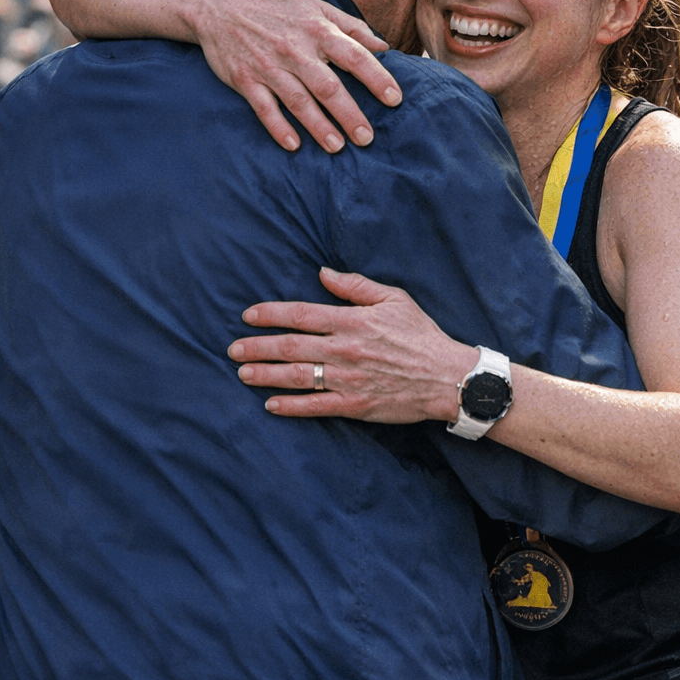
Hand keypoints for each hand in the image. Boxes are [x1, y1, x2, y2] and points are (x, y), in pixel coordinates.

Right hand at [191, 0, 401, 152]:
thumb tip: (384, 47)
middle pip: (328, 86)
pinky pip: (264, 108)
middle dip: (349, 114)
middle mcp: (295, 50)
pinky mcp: (245, 81)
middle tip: (367, 138)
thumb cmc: (280, 13)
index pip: (354, 56)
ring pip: (298, 101)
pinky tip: (294, 145)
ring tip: (337, 146)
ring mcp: (269, 67)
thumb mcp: (318, 9)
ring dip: (318, 126)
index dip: (376, 78)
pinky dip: (278, 127)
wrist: (222, 12)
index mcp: (318, 31)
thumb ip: (353, 27)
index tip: (395, 99)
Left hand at [228, 267, 478, 422]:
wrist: (447, 377)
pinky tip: (270, 404)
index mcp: (353, 321)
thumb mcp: (395, 299)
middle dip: (257, 347)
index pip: (301, 314)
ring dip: (264, 375)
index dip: (270, 314)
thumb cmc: (422, 336)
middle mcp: (345, 349)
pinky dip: (289, 405)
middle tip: (233, 349)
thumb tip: (322, 274)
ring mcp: (347, 379)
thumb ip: (356, 286)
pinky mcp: (354, 404)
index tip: (248, 316)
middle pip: (290, 347)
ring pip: (296, 377)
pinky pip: (314, 406)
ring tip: (243, 373)